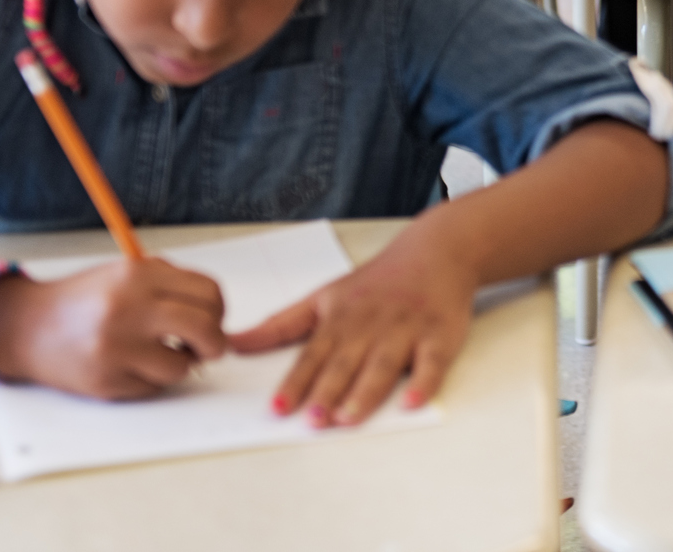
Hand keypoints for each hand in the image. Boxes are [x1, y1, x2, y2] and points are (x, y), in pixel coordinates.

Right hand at [0, 258, 227, 400]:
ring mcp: (116, 348)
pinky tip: (129, 365)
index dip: (218, 309)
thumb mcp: (127, 274)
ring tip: (157, 354)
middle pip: (205, 329)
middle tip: (208, 347)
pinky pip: (154, 387)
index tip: (212, 318)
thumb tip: (215, 312)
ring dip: (179, 364)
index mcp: (139, 275)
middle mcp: (129, 309)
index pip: (208, 293)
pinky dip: (151, 379)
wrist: (28, 327)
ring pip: (182, 366)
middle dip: (215, 343)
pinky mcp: (107, 381)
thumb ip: (171, 286)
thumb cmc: (85, 300)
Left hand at [232, 233, 476, 427]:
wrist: (436, 251)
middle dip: (328, 391)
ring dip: (366, 392)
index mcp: (341, 318)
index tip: (279, 408)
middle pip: (346, 362)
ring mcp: (406, 330)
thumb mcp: (324, 297)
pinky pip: (432, 363)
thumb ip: (280, 325)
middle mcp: (371, 325)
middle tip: (312, 420)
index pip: (313, 354)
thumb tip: (234, 343)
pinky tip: (412, 402)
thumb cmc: (378, 281)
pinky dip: (423, 383)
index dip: (296, 382)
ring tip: (348, 418)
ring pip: (383, 365)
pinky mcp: (439, 336)